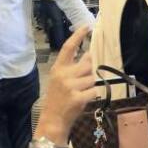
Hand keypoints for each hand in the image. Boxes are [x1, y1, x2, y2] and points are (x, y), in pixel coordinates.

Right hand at [36, 26, 97, 144]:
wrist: (52, 120)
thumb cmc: (57, 99)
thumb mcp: (60, 80)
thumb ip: (72, 68)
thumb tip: (89, 56)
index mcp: (58, 68)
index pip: (68, 48)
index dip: (78, 36)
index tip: (86, 27)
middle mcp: (63, 75)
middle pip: (87, 63)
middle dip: (89, 71)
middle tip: (82, 82)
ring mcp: (70, 86)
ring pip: (92, 78)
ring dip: (90, 85)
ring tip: (80, 93)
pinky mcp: (78, 97)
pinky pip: (94, 90)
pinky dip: (92, 95)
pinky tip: (83, 100)